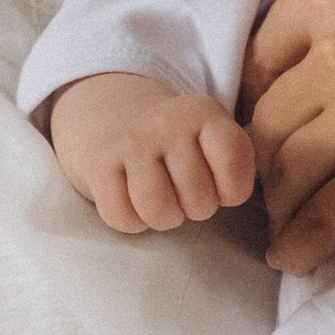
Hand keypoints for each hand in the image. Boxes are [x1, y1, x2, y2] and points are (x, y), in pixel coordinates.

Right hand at [51, 70, 254, 233]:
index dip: (233, 190)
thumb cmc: (178, 144)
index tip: (221, 187)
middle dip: (196, 208)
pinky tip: (134, 201)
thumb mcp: (213, 136)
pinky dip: (131, 221)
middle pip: (199, 198)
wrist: (113, 116)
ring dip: (165, 218)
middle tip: (185, 193)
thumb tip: (232, 195)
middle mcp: (168, 122)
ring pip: (159, 210)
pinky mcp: (99, 163)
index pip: (233, 160)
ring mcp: (131, 142)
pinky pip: (122, 217)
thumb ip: (235, 163)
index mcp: (205, 113)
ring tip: (164, 202)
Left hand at [243, 0, 334, 297]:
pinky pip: (321, 218)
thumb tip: (326, 6)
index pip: (257, 58)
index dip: (259, 99)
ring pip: (283, 172)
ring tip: (287, 223)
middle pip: (264, 122)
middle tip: (273, 185)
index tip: (269, 124)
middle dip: (263, 159)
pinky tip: (295, 256)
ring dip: (279, 206)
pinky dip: (298, 244)